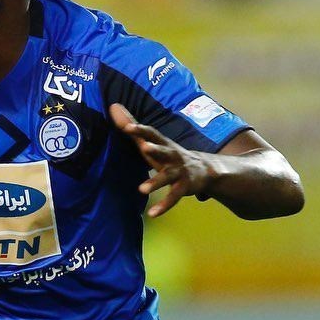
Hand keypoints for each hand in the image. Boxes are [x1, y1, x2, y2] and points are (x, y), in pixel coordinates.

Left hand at [110, 103, 213, 217]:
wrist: (206, 170)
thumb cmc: (170, 154)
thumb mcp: (152, 141)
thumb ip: (133, 126)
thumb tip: (113, 106)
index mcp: (163, 144)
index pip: (151, 134)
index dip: (140, 129)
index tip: (127, 126)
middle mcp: (172, 156)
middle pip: (163, 151)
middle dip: (155, 149)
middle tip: (144, 147)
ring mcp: (180, 171)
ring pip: (167, 177)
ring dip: (155, 182)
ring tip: (142, 190)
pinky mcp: (185, 187)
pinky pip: (174, 197)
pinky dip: (164, 206)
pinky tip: (153, 214)